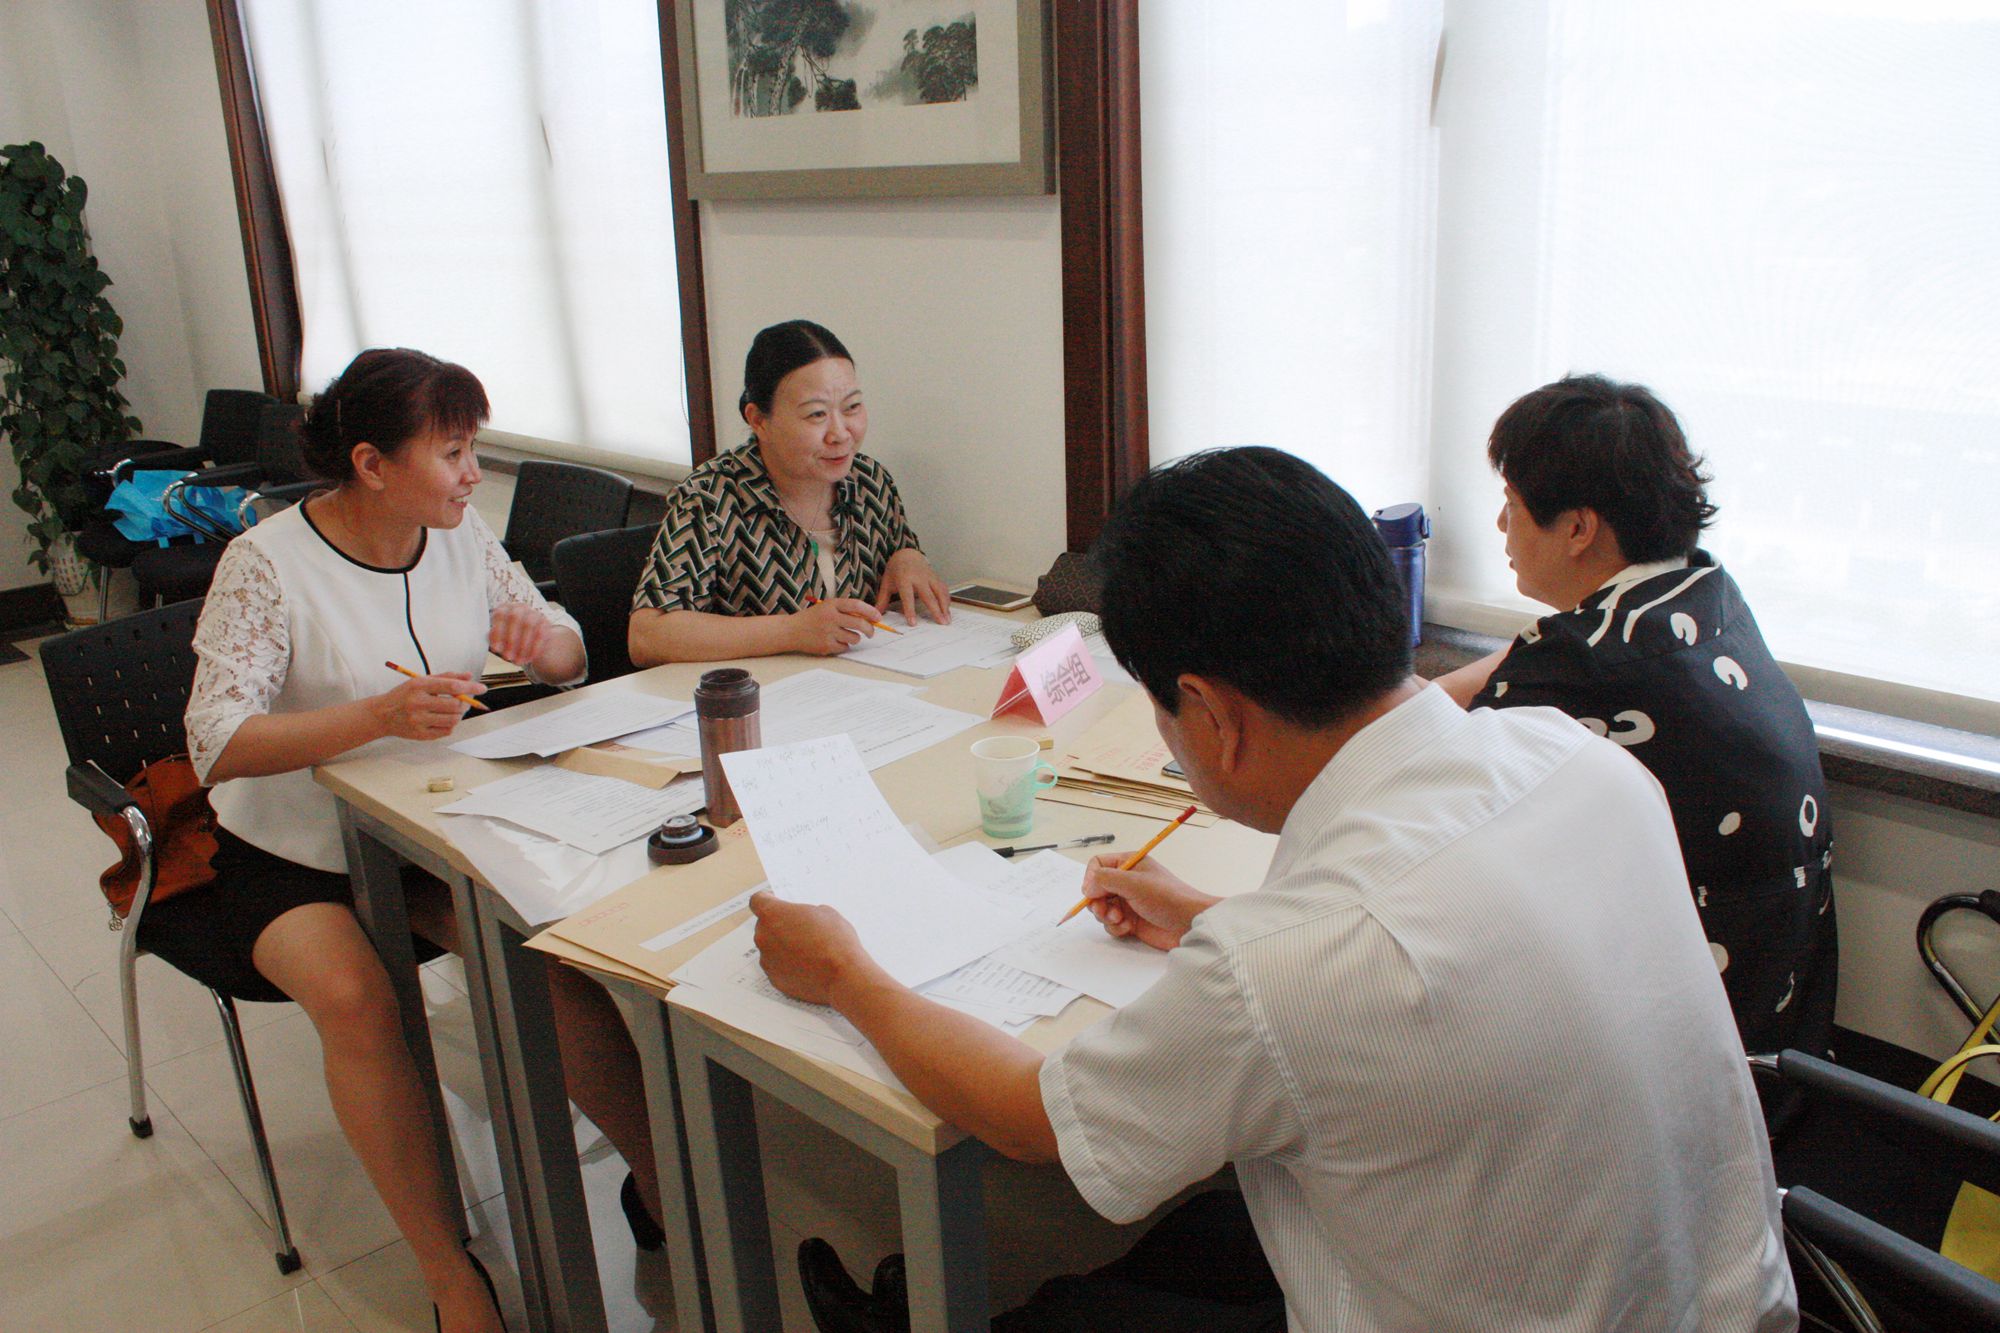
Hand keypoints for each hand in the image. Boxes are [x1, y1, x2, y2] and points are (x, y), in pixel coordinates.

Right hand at [372, 672, 482, 740]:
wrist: (381, 714)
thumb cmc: (404, 695)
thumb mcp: (421, 681)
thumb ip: (446, 677)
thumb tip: (469, 676)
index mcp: (419, 686)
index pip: (451, 686)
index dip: (470, 687)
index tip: (482, 689)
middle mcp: (418, 703)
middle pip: (455, 705)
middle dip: (465, 703)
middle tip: (465, 701)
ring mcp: (418, 721)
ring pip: (453, 720)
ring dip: (459, 715)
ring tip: (454, 710)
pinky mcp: (420, 734)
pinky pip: (446, 731)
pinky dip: (450, 724)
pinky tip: (444, 719)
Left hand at [489, 602, 554, 663]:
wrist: (531, 640)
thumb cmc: (510, 639)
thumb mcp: (499, 639)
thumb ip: (494, 641)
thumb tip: (492, 646)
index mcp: (504, 609)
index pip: (499, 615)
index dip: (497, 632)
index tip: (495, 648)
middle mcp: (519, 608)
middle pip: (515, 617)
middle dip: (510, 639)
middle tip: (508, 657)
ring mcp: (533, 613)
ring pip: (529, 625)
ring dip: (523, 645)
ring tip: (518, 661)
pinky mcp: (544, 622)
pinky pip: (540, 633)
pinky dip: (534, 648)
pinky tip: (529, 658)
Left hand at [750, 891, 877, 1005]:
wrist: (843, 976)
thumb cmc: (835, 941)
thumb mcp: (825, 913)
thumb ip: (805, 913)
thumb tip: (803, 920)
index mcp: (773, 914)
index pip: (757, 901)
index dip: (768, 901)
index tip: (776, 903)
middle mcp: (764, 937)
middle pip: (764, 926)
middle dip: (779, 926)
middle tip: (801, 930)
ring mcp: (767, 960)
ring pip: (770, 948)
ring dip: (783, 947)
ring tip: (807, 951)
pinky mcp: (774, 979)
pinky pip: (777, 967)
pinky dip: (787, 965)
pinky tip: (807, 966)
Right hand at [790, 597, 878, 655]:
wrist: (791, 631)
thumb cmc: (812, 618)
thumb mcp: (827, 607)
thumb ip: (845, 610)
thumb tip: (869, 618)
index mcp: (832, 605)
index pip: (857, 606)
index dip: (871, 611)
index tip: (878, 617)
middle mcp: (830, 617)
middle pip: (859, 624)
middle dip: (870, 629)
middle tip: (871, 632)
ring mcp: (828, 632)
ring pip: (855, 638)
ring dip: (855, 638)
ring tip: (845, 635)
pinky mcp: (826, 646)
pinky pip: (845, 647)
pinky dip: (844, 645)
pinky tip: (834, 641)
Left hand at [875, 547, 950, 626]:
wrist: (907, 554)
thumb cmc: (895, 570)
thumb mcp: (886, 583)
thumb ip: (882, 599)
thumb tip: (876, 614)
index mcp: (904, 579)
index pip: (907, 597)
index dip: (910, 610)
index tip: (913, 623)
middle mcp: (919, 577)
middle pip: (929, 596)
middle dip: (935, 610)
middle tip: (941, 623)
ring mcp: (929, 577)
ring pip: (940, 592)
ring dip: (945, 607)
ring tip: (947, 620)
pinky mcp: (936, 577)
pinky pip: (943, 589)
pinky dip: (947, 600)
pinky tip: (947, 611)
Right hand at [1081, 854, 1218, 951]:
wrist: (1189, 923)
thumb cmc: (1167, 897)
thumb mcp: (1134, 882)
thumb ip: (1105, 879)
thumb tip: (1087, 886)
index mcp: (1129, 864)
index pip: (1098, 864)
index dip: (1091, 878)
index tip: (1092, 892)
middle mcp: (1127, 881)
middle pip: (1096, 889)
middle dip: (1097, 902)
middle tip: (1104, 911)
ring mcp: (1128, 901)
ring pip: (1101, 908)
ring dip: (1106, 916)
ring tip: (1120, 919)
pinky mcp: (1131, 920)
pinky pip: (1111, 924)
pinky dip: (1115, 927)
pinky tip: (1128, 928)